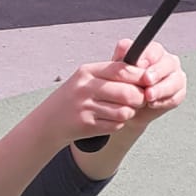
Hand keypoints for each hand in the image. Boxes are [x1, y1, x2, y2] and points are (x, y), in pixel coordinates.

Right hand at [48, 39, 185, 146]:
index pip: (122, 70)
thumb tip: (143, 74)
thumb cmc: (74, 98)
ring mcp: (85, 107)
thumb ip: (112, 73)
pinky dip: (118, 124)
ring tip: (123, 111)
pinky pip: (115, 125)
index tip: (146, 82)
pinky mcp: (86, 125)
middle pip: (127, 92)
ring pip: (124, 111)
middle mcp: (85, 88)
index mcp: (88, 72)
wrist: (49, 121)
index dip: (139, 77)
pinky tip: (110, 120)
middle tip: (139, 100)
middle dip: (139, 98)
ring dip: (129, 113)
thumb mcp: (87, 79)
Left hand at [111, 37, 185, 121]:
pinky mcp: (179, 93)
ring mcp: (176, 77)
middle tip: (147, 80)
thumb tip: (124, 46)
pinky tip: (152, 104)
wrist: (128, 106)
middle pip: (169, 63)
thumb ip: (122, 54)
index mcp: (154, 52)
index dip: (148, 57)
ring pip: (175, 80)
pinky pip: (176, 97)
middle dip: (157, 72)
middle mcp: (168, 62)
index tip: (139, 65)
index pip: (155, 50)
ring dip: (161, 89)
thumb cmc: (124, 83)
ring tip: (148, 96)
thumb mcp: (118, 67)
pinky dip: (164, 101)